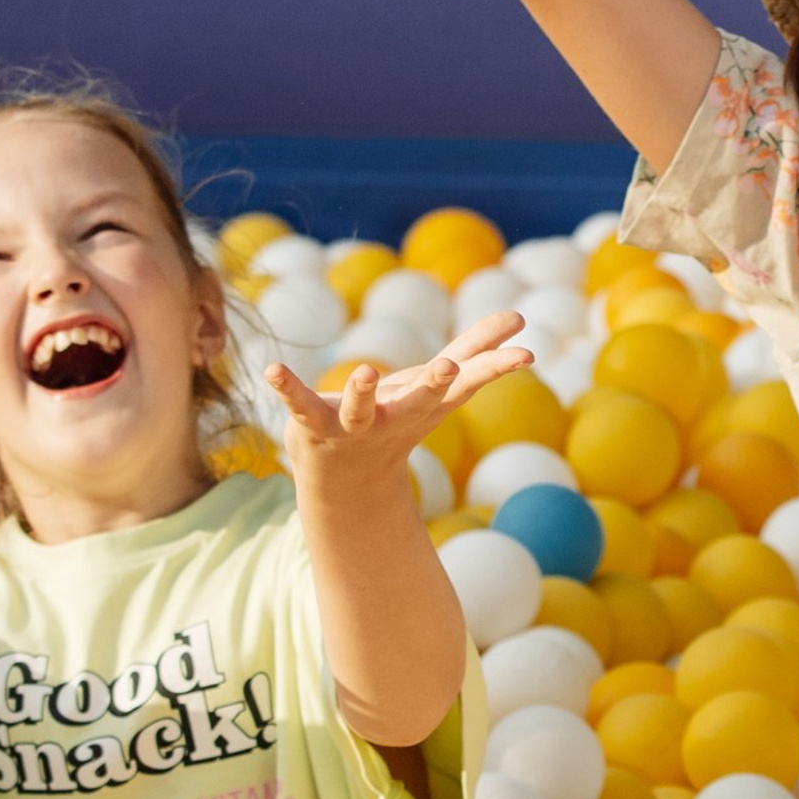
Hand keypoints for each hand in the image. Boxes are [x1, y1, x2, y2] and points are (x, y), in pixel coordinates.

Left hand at [266, 314, 532, 492]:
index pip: (468, 381)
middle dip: (434, 385)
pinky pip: (300, 405)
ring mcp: (356, 425)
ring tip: (364, 372)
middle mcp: (398, 416)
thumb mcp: (439, 385)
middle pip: (420, 400)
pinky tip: (272, 370)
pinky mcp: (315, 425)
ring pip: (360, 409)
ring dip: (362, 392)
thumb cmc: (398, 419)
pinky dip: (287, 388)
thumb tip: (519, 316)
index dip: (496, 367)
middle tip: (447, 367)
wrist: (347, 483)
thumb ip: (476, 348)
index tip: (527, 354)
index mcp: (430, 401)